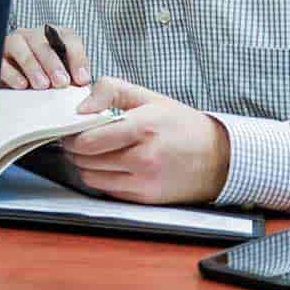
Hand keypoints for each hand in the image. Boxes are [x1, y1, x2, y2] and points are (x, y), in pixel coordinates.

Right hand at [0, 25, 90, 88]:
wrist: (16, 89)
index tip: (82, 80)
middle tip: (61, 83)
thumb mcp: (62, 78)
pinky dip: (12, 73)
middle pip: (43, 42)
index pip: (69, 39)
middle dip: (53, 63)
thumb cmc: (45, 82)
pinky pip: (1, 61)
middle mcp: (32, 36)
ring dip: (32, 66)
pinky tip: (22, 85)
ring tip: (42, 86)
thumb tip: (83, 84)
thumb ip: (75, 78)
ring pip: (20, 46)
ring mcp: (12, 43)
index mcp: (54, 37)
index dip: (77, 59)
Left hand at [63, 76, 230, 204]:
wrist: (218, 158)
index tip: (71, 129)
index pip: (89, 140)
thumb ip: (111, 91)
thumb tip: (81, 107)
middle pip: (86, 159)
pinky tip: (109, 166)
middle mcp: (143, 157)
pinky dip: (101, 178)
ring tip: (92, 153)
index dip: (71, 135)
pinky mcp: (146, 198)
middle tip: (77, 140)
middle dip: (75, 149)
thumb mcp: (149, 97)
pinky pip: (107, 190)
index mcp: (143, 127)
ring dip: (84, 165)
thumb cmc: (181, 125)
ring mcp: (144, 181)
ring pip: (91, 178)